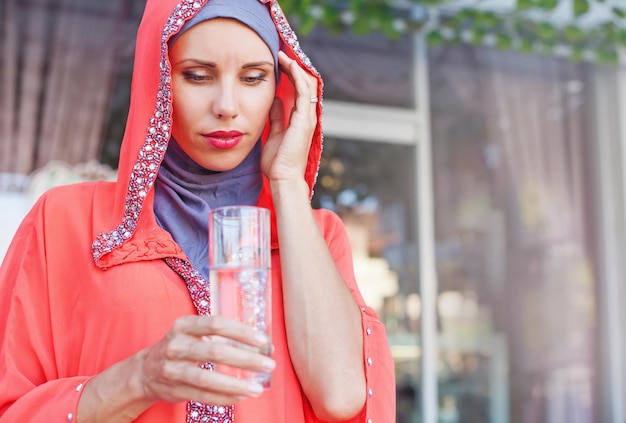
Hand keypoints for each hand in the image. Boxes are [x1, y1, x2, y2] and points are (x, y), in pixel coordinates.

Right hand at [137, 315, 274, 405]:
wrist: (145, 370)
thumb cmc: (182, 347)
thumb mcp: (195, 333)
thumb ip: (225, 336)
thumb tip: (265, 344)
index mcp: (184, 325)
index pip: (216, 324)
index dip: (241, 331)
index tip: (262, 340)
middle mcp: (177, 345)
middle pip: (215, 352)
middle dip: (246, 359)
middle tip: (268, 364)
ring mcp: (173, 369)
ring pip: (207, 378)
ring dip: (236, 384)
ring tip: (257, 388)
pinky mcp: (174, 390)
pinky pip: (202, 396)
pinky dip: (223, 397)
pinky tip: (241, 396)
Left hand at [261, 51, 318, 183]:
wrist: (282, 178)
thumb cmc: (278, 163)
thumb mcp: (274, 135)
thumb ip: (277, 118)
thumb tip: (275, 102)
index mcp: (301, 121)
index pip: (300, 92)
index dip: (292, 77)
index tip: (280, 65)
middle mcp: (307, 117)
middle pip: (306, 85)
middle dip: (295, 69)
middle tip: (281, 55)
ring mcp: (308, 118)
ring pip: (307, 84)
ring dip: (296, 68)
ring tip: (283, 56)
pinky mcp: (304, 120)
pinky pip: (303, 91)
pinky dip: (297, 76)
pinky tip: (289, 65)